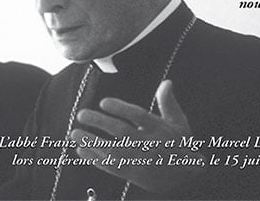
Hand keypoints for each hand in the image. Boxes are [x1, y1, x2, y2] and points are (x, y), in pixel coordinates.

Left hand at [71, 80, 203, 193]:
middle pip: (122, 132)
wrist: (184, 177)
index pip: (139, 116)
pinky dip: (94, 159)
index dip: (121, 108)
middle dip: (100, 123)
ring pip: (112, 151)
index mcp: (159, 129)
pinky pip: (110, 166)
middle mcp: (148, 145)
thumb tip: (166, 82)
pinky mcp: (131, 173)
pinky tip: (81, 150)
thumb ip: (168, 102)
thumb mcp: (179, 123)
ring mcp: (139, 161)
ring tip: (74, 133)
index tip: (103, 102)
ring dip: (91, 142)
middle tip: (82, 114)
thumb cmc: (179, 145)